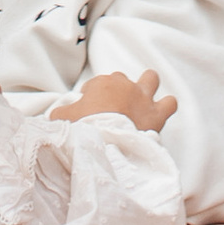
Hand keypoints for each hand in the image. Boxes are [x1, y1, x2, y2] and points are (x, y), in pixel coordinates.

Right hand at [52, 64, 178, 136]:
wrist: (107, 145)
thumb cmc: (84, 129)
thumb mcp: (62, 119)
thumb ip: (60, 114)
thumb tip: (54, 116)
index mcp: (101, 83)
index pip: (96, 85)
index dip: (92, 98)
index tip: (90, 112)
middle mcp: (124, 85)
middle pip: (121, 79)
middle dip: (118, 90)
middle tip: (113, 109)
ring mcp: (142, 98)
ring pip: (151, 79)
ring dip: (147, 88)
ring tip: (142, 103)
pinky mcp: (157, 114)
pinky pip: (169, 103)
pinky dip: (165, 107)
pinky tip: (159, 115)